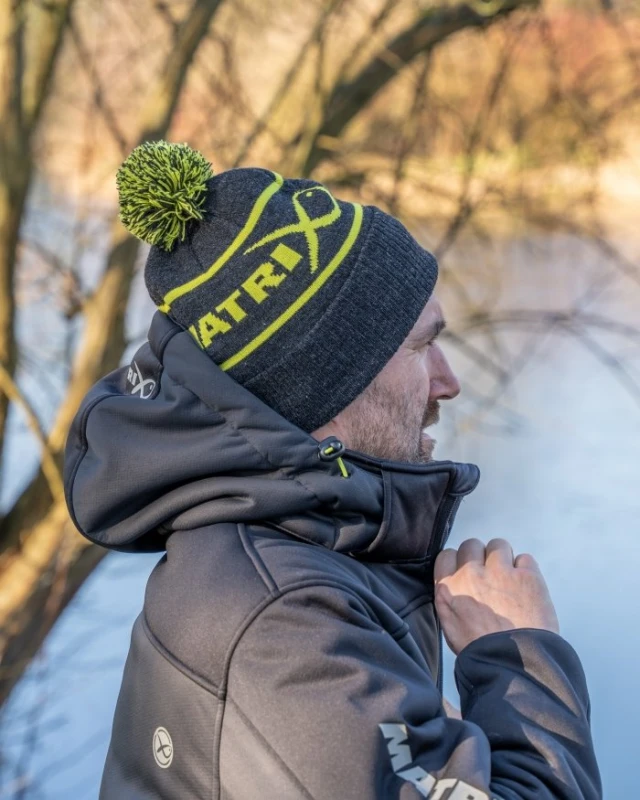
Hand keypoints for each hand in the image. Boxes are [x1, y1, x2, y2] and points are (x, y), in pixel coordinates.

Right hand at [434, 538, 559, 655]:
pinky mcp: (527, 576)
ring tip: (510, 579)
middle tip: (490, 576)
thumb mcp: (450, 625)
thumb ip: (451, 599)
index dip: (458, 562)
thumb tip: (460, 587)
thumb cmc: (481, 652)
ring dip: (503, 558)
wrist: (512, 663)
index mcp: (448, 587)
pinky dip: (526, 570)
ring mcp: (500, 572)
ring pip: (498, 545)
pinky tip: (526, 587)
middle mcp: (471, 574)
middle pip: (471, 544)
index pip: (446, 555)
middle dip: (480, 557)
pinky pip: (525, 558)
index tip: (467, 572)